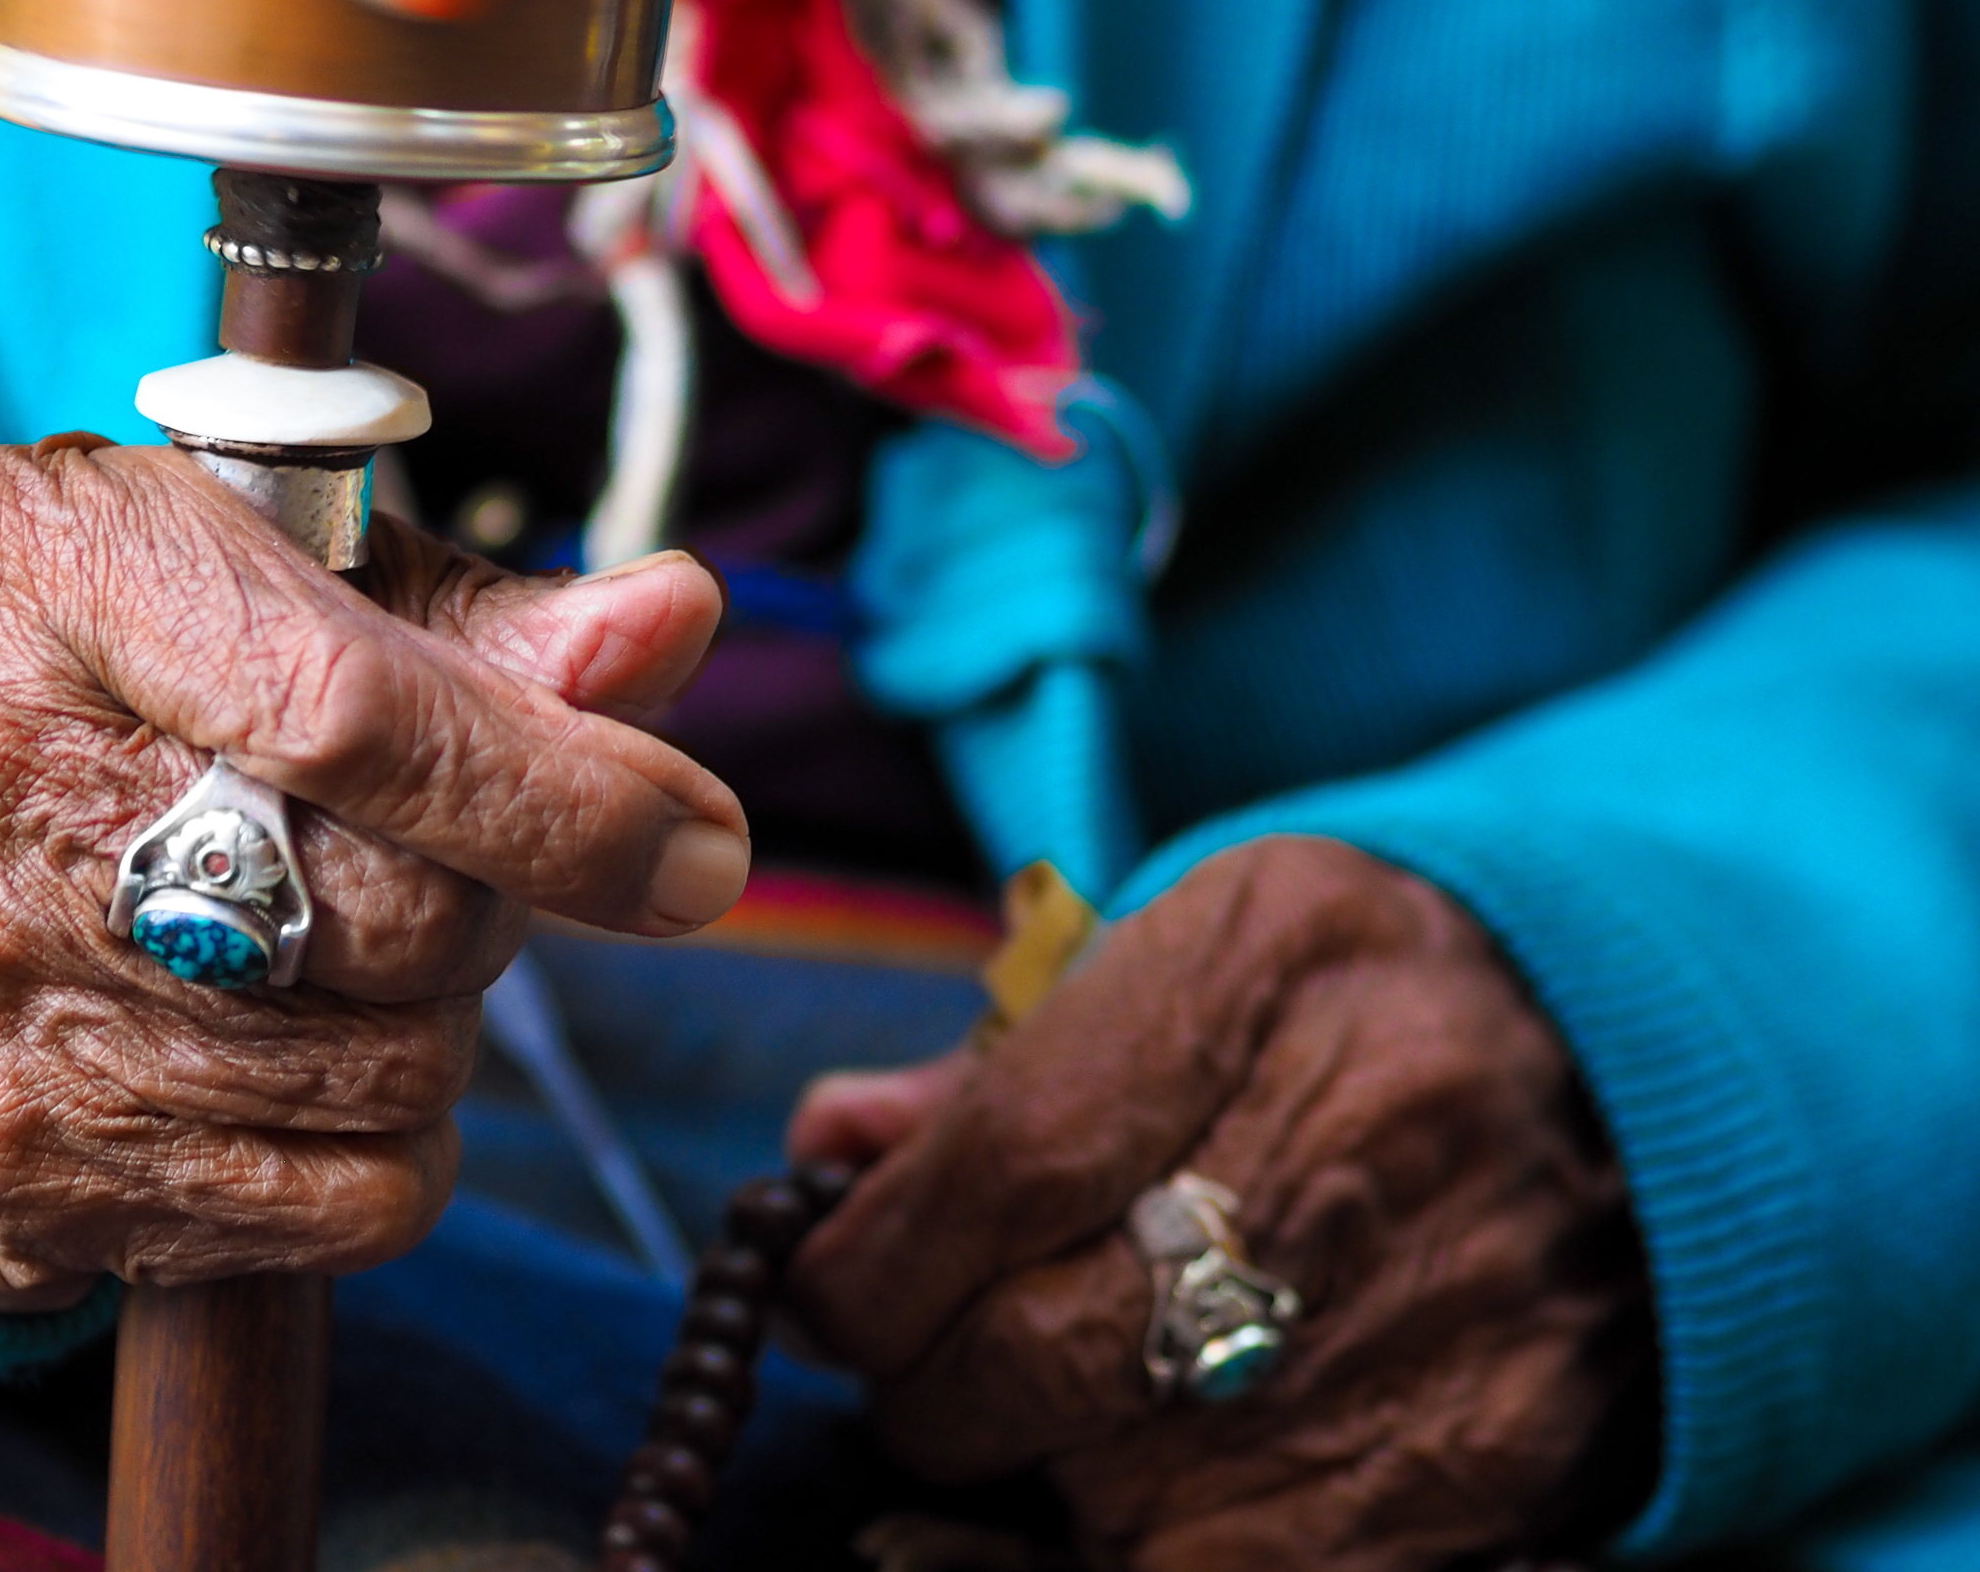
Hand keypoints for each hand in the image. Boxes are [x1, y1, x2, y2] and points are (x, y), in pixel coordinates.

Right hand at [0, 435, 745, 1313]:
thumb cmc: (140, 693)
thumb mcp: (285, 586)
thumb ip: (485, 619)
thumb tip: (669, 623)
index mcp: (39, 560)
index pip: (347, 707)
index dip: (558, 791)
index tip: (697, 842)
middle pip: (388, 910)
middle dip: (486, 904)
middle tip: (440, 866)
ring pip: (385, 1070)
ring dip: (429, 1025)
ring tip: (332, 951)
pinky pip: (336, 1203)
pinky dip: (373, 1150)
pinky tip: (288, 1064)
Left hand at [786, 838, 1651, 1570]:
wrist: (1644, 1067)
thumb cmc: (1341, 1003)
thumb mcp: (1179, 953)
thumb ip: (992, 1065)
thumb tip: (826, 1156)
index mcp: (1268, 956)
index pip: (1003, 1159)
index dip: (868, 1259)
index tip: (820, 1285)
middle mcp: (1365, 1134)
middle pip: (1039, 1344)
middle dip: (924, 1379)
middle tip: (919, 1358)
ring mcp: (1436, 1320)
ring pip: (1120, 1492)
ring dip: (1031, 1470)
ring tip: (1042, 1404)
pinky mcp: (1481, 1470)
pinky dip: (1136, 1549)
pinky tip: (1122, 1486)